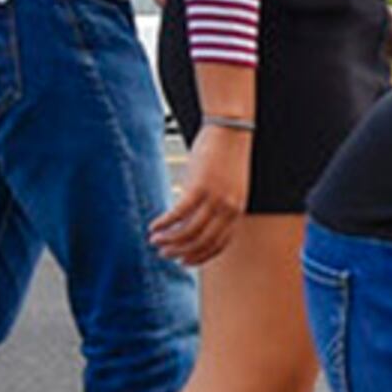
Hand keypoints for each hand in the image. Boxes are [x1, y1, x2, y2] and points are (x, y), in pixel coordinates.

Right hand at [150, 129, 250, 266]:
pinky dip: (164, 223)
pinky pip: (178, 213)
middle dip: (181, 251)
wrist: (231, 130)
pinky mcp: (199, 187)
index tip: (185, 261)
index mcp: (238, 211)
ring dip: (170, 240)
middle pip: (203, 242)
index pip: (220, 244)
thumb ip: (215, 205)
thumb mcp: (227, 186)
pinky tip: (153, 226)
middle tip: (164, 253)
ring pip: (190, 231)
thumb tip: (193, 219)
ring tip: (155, 241)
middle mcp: (229, 209)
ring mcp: (215, 199)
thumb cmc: (226, 156)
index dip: (201, 256)